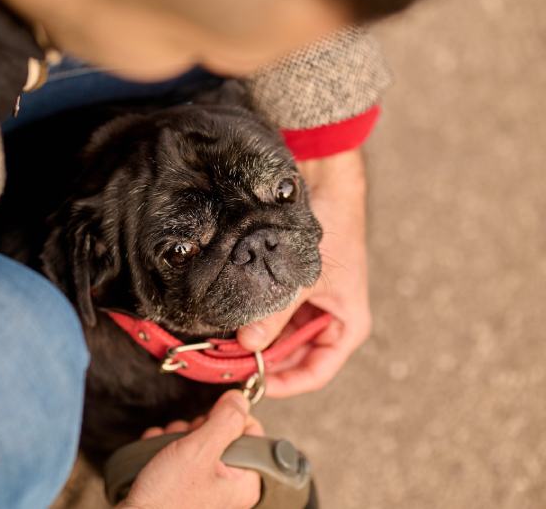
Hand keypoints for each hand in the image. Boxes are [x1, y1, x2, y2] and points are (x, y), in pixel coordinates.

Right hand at [120, 391, 262, 508]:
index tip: (207, 421)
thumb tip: (240, 399)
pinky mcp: (185, 485)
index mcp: (244, 481)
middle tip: (183, 440)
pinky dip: (163, 448)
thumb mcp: (198, 451)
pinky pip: (179, 454)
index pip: (250, 430)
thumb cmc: (167, 500)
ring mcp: (206, 485)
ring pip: (196, 441)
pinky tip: (154, 454)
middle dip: (194, 428)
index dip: (226, 418)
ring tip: (163, 449)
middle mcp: (229, 485)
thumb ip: (224, 421)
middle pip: (220, 433)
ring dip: (175, 437)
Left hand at [236, 149, 371, 397]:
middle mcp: (326, 321)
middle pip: (291, 358)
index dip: (284, 384)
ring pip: (276, 337)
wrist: (324, 184)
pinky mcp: (289, 290)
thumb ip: (275, 313)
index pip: (315, 372)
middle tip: (226, 364)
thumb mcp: (302, 278)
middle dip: (262, 362)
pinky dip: (251, 319)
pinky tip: (228, 320)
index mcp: (346, 327)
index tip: (252, 384)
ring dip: (253, 341)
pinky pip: (268, 314)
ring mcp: (306, 306)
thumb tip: (248, 344)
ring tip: (223, 343)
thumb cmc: (331, 229)